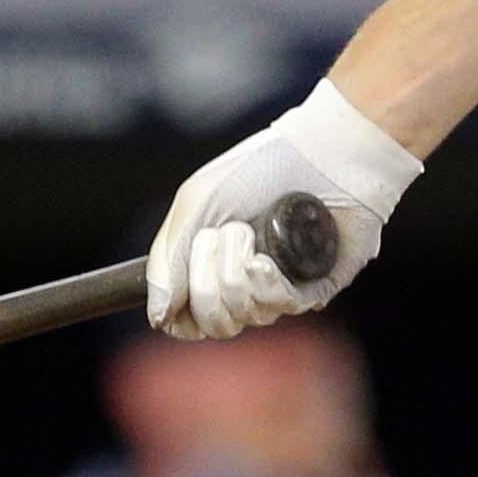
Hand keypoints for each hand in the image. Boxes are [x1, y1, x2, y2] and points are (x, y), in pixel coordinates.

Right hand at [145, 79, 423, 338]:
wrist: (321, 152)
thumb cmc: (259, 168)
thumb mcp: (196, 203)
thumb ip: (167, 260)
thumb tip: (157, 317)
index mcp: (213, 266)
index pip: (189, 321)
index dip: (180, 316)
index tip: (179, 289)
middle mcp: (246, 284)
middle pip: (213, 324)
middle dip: (206, 281)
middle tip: (222, 234)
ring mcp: (280, 288)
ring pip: (243, 316)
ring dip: (235, 271)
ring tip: (250, 231)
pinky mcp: (314, 288)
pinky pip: (277, 306)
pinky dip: (264, 281)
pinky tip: (266, 257)